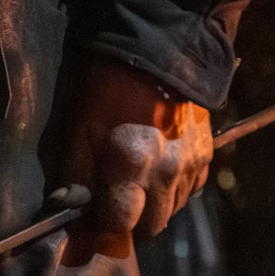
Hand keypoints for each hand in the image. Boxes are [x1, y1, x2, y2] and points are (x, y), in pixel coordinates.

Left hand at [63, 58, 212, 242]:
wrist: (153, 47)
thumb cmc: (103, 86)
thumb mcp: (75, 130)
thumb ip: (73, 179)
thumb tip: (68, 216)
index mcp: (131, 167)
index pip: (119, 226)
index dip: (99, 228)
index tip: (87, 220)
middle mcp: (167, 173)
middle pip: (151, 227)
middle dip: (128, 222)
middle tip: (109, 203)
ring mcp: (191, 165)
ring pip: (172, 209)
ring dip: (151, 206)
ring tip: (133, 182)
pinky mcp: (206, 154)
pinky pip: (190, 189)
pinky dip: (171, 189)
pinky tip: (156, 170)